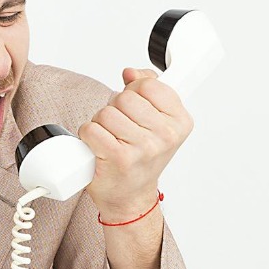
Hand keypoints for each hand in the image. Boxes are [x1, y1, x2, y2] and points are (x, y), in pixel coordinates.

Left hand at [77, 68, 193, 220]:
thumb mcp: (156, 121)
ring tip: (110, 138)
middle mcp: (165, 136)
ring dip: (100, 123)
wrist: (130, 196)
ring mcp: (143, 148)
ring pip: (106, 113)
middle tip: (120, 128)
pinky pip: (91, 129)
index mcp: (180, 122)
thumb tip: (131, 72)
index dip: (135, 91)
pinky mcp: (118, 158)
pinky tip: (99, 147)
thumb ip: (148, 89)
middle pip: (124, 98)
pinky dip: (88, 136)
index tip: (137, 106)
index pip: (149, 84)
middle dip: (115, 108)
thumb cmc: (141, 158)